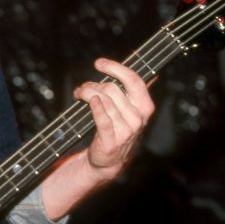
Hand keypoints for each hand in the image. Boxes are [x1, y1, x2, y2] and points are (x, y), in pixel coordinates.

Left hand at [72, 58, 154, 179]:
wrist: (110, 160)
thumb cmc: (118, 129)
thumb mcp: (130, 110)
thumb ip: (132, 91)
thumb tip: (140, 70)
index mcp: (145, 107)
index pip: (134, 80)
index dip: (116, 68)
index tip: (99, 63)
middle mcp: (138, 118)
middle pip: (113, 89)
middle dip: (94, 84)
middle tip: (84, 87)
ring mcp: (126, 130)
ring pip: (103, 100)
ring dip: (86, 93)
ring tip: (79, 94)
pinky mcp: (111, 139)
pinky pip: (102, 118)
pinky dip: (94, 106)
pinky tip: (88, 100)